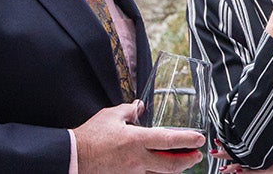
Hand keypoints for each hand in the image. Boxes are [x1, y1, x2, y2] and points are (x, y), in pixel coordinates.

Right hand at [73, 101, 204, 173]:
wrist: (73, 158)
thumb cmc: (89, 137)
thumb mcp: (110, 116)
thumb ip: (128, 110)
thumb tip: (139, 106)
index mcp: (136, 140)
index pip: (169, 140)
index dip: (188, 140)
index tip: (200, 138)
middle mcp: (138, 159)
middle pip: (172, 165)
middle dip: (189, 160)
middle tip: (197, 155)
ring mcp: (132, 172)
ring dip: (175, 168)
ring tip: (183, 162)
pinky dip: (157, 173)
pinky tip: (160, 168)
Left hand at [211, 142, 272, 173]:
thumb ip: (267, 151)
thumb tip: (250, 151)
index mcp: (266, 151)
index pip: (245, 148)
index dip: (231, 146)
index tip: (219, 142)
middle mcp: (267, 157)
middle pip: (244, 155)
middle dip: (228, 154)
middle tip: (215, 152)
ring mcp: (271, 163)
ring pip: (249, 164)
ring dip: (234, 165)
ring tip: (223, 168)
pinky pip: (259, 171)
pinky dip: (249, 171)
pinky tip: (240, 171)